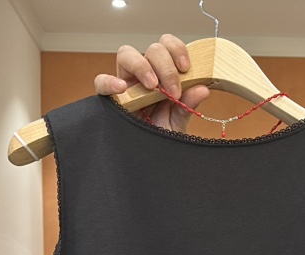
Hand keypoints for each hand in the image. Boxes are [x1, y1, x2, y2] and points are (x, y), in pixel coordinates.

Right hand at [94, 33, 209, 132]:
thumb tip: (203, 89)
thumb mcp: (179, 122)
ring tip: (152, 86)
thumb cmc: (164, 135)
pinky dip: (109, 81)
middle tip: (173, 90)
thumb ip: (189, 105)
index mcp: (164, 74)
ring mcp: (126, 83)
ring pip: (126, 54)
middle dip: (165, 66)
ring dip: (142, 66)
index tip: (186, 68)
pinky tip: (121, 88)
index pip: (167, 46)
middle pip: (152, 49)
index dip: (177, 50)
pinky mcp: (110, 97)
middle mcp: (145, 74)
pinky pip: (101, 82)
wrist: (152, 158)